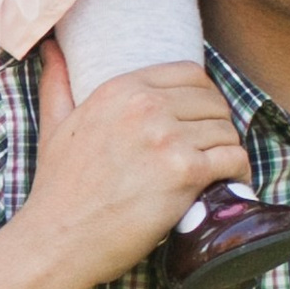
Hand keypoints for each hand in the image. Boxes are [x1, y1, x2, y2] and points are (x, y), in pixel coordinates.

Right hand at [25, 42, 251, 288]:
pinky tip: (231, 183)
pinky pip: (233, 159)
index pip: (189, 73)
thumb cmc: (58, 190)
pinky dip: (239, 173)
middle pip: (213, 101)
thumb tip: (51, 48)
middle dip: (217, 125)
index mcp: (120, 89)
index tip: (200, 118)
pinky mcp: (184, 173)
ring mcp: (167, 139)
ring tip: (219, 169)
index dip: (203, 95)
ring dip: (228, 150)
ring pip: (226, 130)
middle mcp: (146, 107)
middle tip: (210, 149)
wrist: (59, 240)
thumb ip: (57, 84)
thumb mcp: (54, 127)